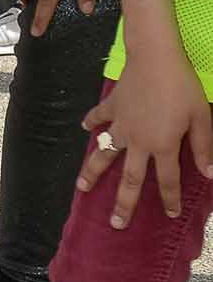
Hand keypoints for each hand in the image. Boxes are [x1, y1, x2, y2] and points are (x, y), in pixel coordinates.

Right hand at [78, 49, 212, 227]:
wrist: (155, 57)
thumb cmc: (182, 87)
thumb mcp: (201, 117)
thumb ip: (204, 148)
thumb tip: (209, 175)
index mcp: (163, 146)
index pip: (168, 180)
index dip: (170, 199)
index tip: (169, 214)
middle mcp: (138, 142)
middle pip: (130, 179)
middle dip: (124, 203)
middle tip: (115, 224)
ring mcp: (121, 125)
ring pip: (104, 154)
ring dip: (93, 172)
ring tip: (81, 188)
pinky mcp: (112, 107)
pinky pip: (99, 118)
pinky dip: (92, 123)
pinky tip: (85, 130)